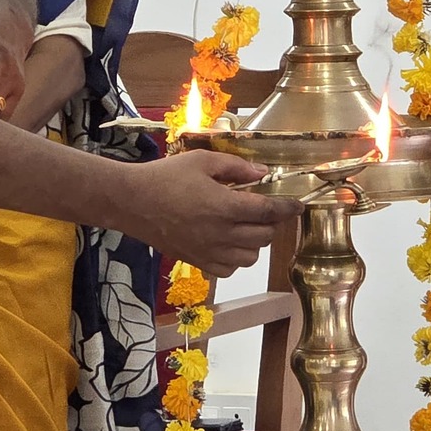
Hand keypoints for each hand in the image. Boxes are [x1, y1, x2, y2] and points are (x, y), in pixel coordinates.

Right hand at [115, 152, 301, 276]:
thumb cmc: (166, 176)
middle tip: (263, 209)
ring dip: (255, 243)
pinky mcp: (197, 262)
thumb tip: (263, 174)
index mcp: (225, 206)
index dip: (288, 208)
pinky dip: (235, 259)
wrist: (132, 202)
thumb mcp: (202, 161)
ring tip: (245, 227)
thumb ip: (236, 167)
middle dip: (270, 222)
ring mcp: (209, 252)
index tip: (298, 205)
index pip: (269, 212)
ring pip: (250, 258)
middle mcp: (221, 234)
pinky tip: (228, 243)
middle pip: (264, 237)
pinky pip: (229, 270)